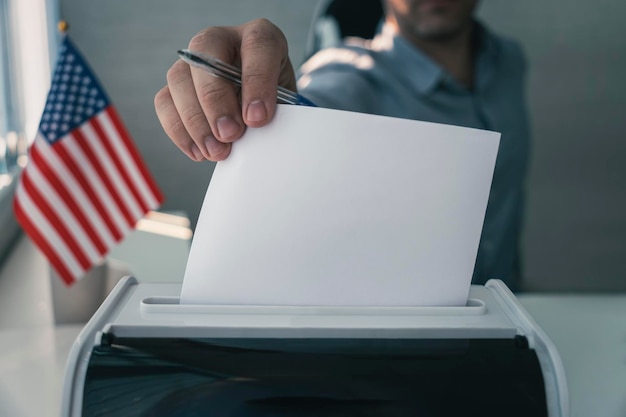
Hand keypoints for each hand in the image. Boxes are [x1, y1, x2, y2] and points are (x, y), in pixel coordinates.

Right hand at [154, 18, 295, 161]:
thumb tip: (254, 134)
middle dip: (216, 101)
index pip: (258, 45)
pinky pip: (164, 102)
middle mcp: (223, 40)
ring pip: (178, 79)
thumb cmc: (276, 102)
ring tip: (216, 151)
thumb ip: (275, 112)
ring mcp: (194, 59)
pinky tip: (199, 152)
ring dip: (195, 121)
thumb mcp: (287, 103)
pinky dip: (179, 131)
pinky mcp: (176, 84)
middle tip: (230, 135)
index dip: (257, 81)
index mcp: (259, 36)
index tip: (258, 118)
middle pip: (206, 57)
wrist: (261, 108)